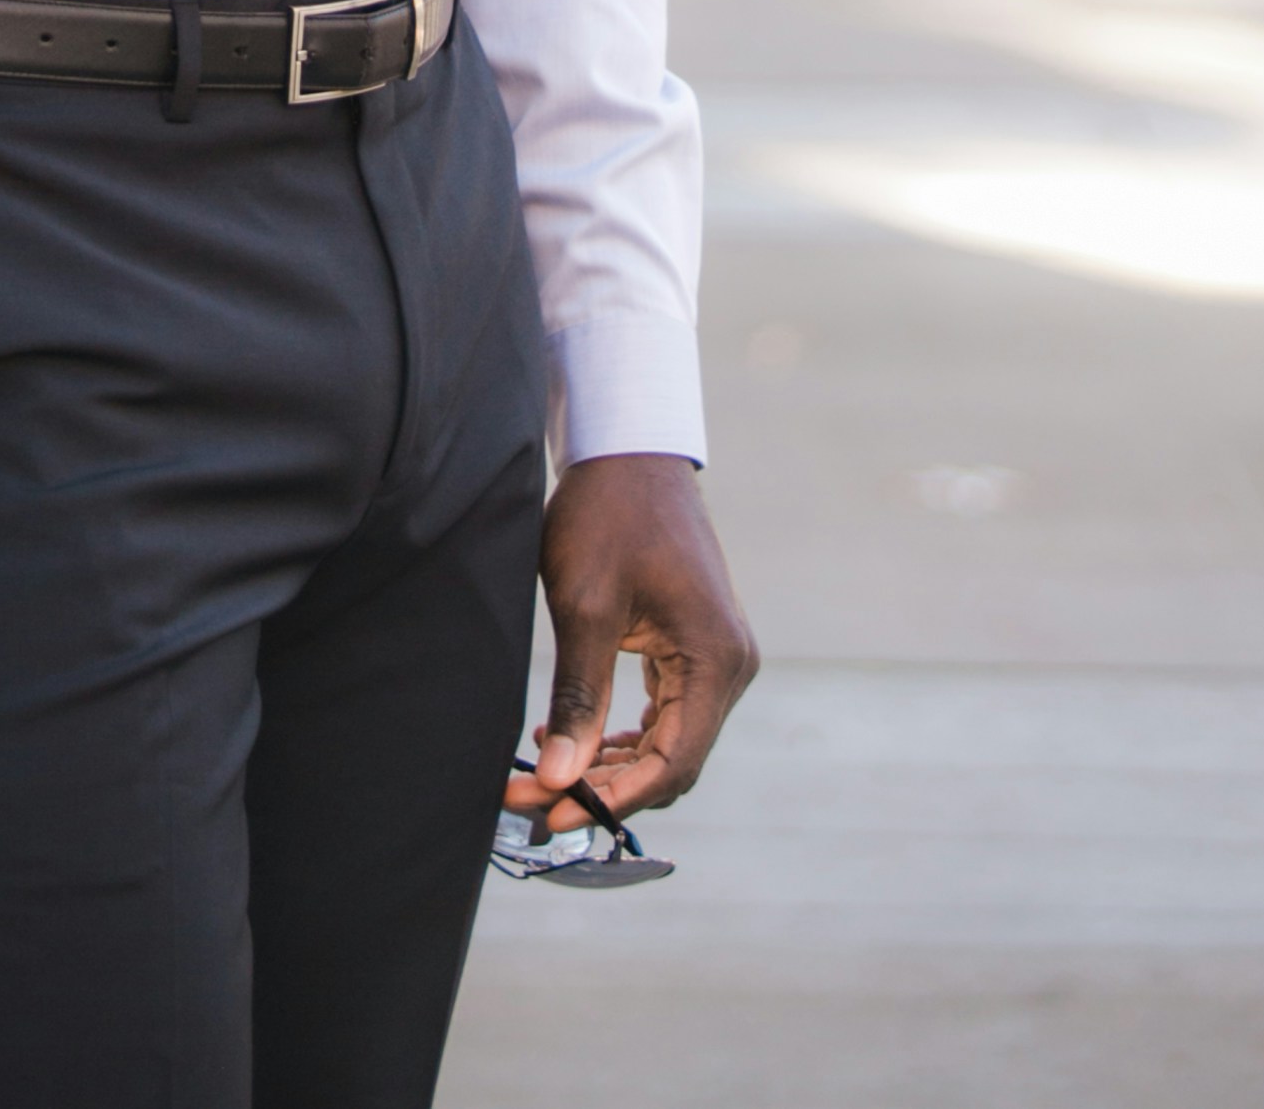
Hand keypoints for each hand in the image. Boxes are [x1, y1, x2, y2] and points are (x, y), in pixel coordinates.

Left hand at [504, 452, 756, 833]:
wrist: (628, 450)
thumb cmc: (608, 516)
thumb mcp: (585, 607)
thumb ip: (580, 697)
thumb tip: (559, 779)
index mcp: (716, 658)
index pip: (673, 762)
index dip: (614, 798)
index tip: (555, 813)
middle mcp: (730, 665)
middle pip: (673, 760)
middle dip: (603, 786)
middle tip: (533, 798)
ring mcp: (718, 656)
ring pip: (668, 742)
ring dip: (609, 765)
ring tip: (542, 773)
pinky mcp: (696, 647)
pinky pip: (666, 714)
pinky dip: (623, 736)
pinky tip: (573, 735)